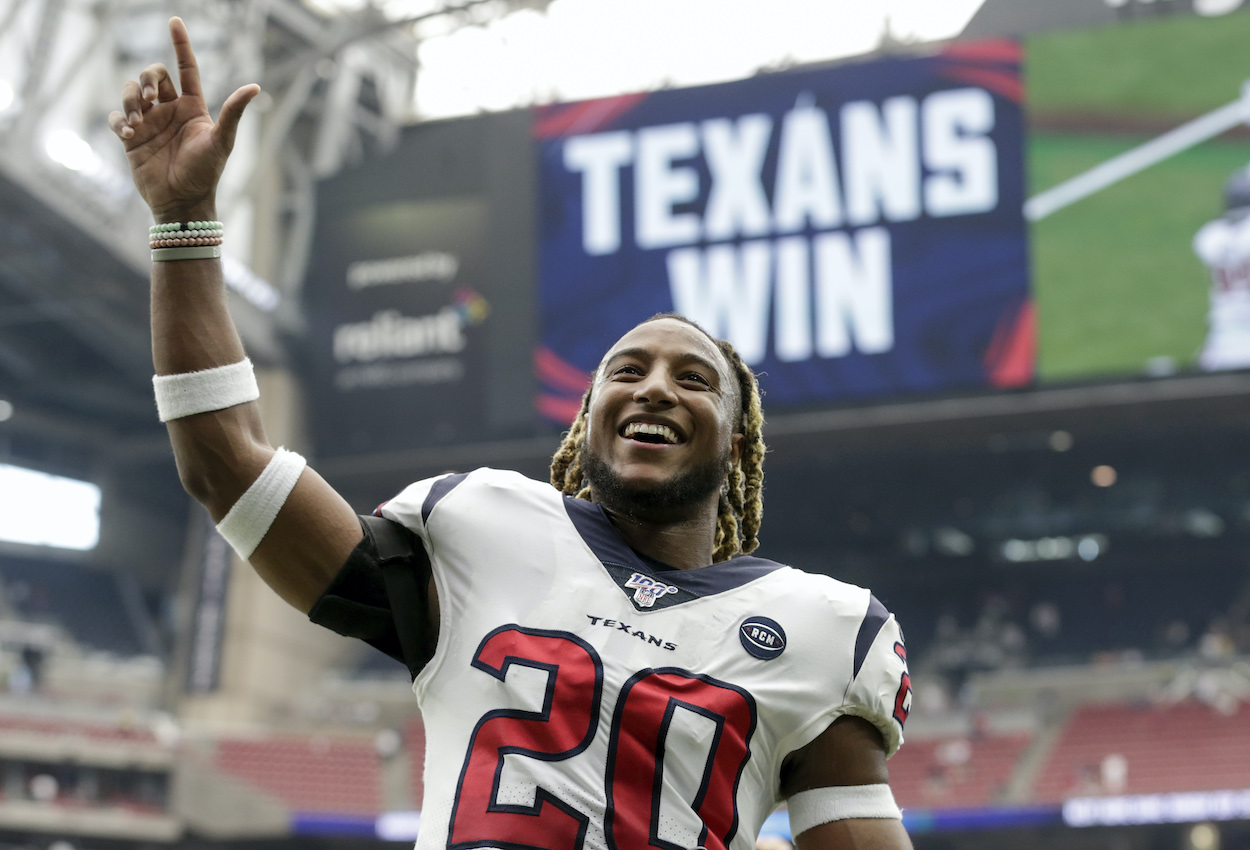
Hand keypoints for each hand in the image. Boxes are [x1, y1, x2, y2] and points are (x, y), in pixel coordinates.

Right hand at [109, 17, 258, 220]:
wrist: (183, 201)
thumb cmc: (206, 173)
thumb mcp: (221, 140)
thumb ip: (234, 112)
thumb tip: (256, 87)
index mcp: (192, 107)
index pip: (186, 68)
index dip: (181, 44)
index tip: (174, 21)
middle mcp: (170, 110)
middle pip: (152, 75)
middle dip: (147, 78)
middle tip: (151, 97)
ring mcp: (150, 123)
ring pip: (131, 92)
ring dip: (130, 99)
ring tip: (137, 123)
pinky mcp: (131, 138)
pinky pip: (115, 117)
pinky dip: (117, 120)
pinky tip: (127, 133)